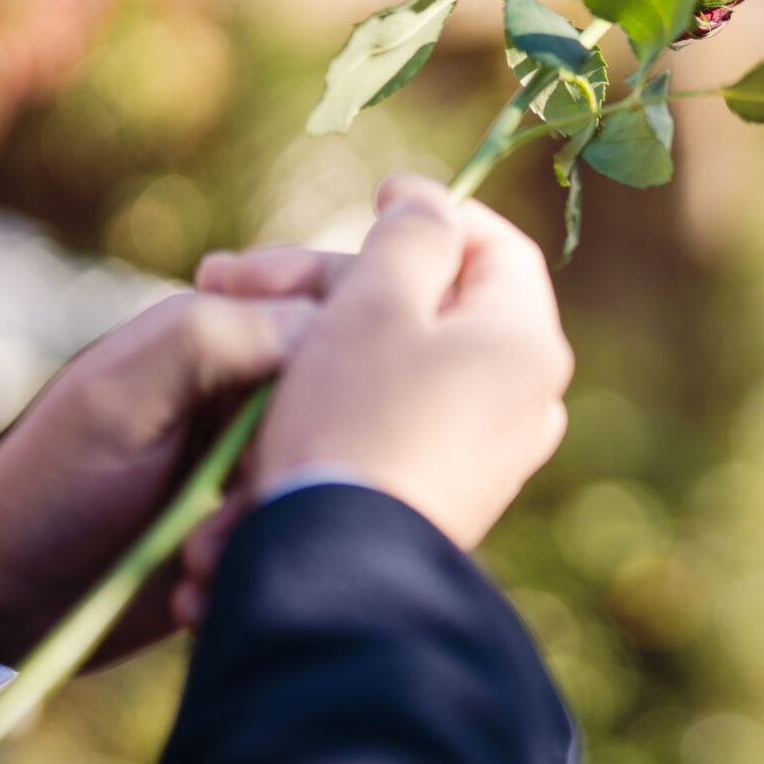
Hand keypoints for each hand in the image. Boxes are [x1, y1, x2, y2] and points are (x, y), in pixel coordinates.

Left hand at [0, 291, 317, 670]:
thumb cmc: (47, 484)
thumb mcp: (122, 394)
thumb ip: (219, 338)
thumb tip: (329, 328)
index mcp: (231, 330)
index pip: (341, 305)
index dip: (348, 357)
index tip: (295, 421)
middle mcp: (260, 385)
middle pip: (355, 399)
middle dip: (300, 463)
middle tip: (229, 504)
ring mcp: (267, 457)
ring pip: (340, 476)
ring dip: (271, 525)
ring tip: (197, 558)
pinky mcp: (266, 522)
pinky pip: (311, 532)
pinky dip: (260, 564)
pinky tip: (199, 590)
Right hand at [179, 174, 571, 597]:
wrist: (339, 570)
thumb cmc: (356, 420)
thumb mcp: (377, 302)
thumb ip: (411, 237)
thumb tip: (431, 205)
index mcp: (526, 344)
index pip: (498, 247)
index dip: (434, 211)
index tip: (378, 192)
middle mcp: (525, 401)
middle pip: (436, 308)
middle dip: (338, 286)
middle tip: (246, 275)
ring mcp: (490, 457)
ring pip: (401, 367)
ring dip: (318, 347)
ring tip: (237, 343)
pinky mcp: (446, 499)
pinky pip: (391, 426)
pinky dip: (332, 406)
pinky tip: (266, 414)